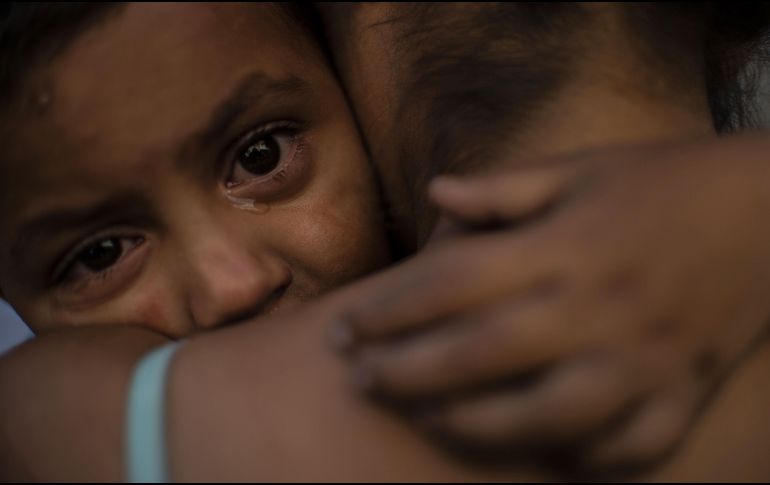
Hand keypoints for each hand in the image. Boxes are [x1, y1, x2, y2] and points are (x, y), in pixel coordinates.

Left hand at [334, 136, 769, 471]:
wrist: (768, 212)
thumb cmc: (664, 182)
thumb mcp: (583, 166)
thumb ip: (505, 185)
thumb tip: (436, 193)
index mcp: (565, 247)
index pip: (452, 284)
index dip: (387, 309)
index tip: (344, 327)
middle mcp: (597, 310)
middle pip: (479, 355)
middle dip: (405, 373)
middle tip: (359, 379)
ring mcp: (642, 362)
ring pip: (542, 418)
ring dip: (471, 425)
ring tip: (423, 416)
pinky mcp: (680, 395)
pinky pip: (625, 449)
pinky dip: (578, 459)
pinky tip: (532, 450)